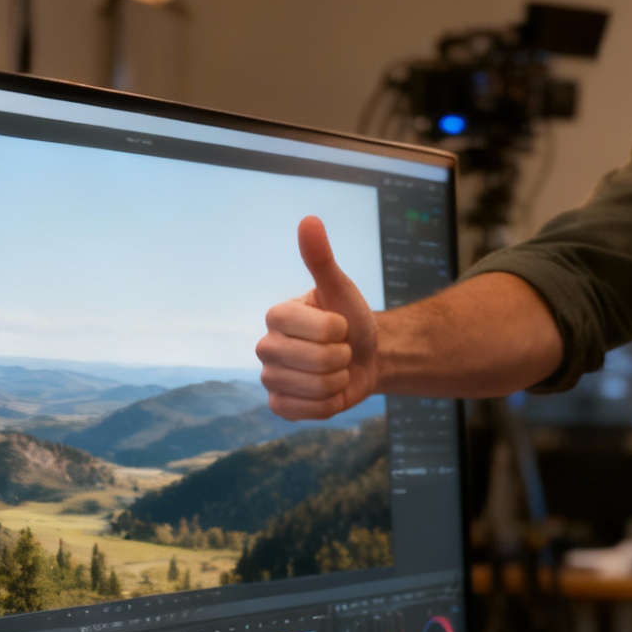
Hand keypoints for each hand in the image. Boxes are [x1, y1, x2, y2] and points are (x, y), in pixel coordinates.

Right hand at [257, 216, 379, 419]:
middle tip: (341, 350)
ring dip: (338, 380)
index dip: (340, 330)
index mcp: (276, 316)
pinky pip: (306, 412)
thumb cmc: (351, 318)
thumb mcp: (340, 288)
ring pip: (315, 388)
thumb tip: (309, 219)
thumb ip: (321, 258)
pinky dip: (328, 404)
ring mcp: (270, 378)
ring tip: (335, 369)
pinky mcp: (279, 405)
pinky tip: (327, 391)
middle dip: (342, 358)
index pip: (318, 329)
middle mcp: (266, 347)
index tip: (340, 325)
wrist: (364, 357)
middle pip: (317, 362)